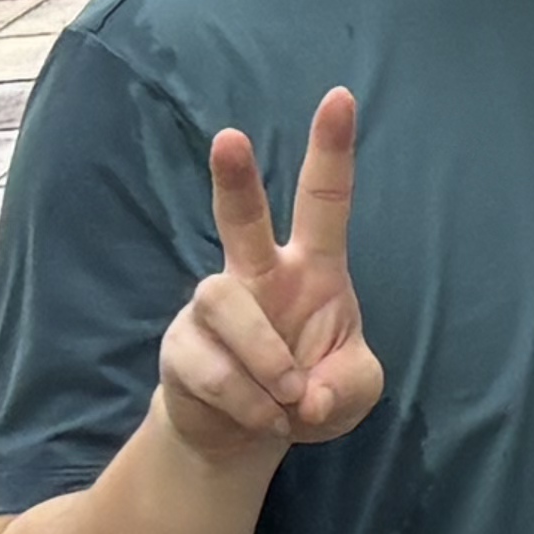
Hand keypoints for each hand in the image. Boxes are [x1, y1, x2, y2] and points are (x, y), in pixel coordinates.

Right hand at [157, 90, 379, 472]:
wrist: (246, 435)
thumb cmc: (308, 393)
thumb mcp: (352, 392)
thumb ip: (347, 386)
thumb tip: (306, 395)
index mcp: (313, 268)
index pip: (324, 199)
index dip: (332, 151)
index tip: (341, 98)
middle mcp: (259, 274)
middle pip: (241, 217)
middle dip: (235, 178)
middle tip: (230, 138)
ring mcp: (215, 307)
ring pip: (227, 305)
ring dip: (267, 361)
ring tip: (288, 401)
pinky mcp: (182, 346)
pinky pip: (212, 369)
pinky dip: (249, 402)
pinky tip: (264, 417)